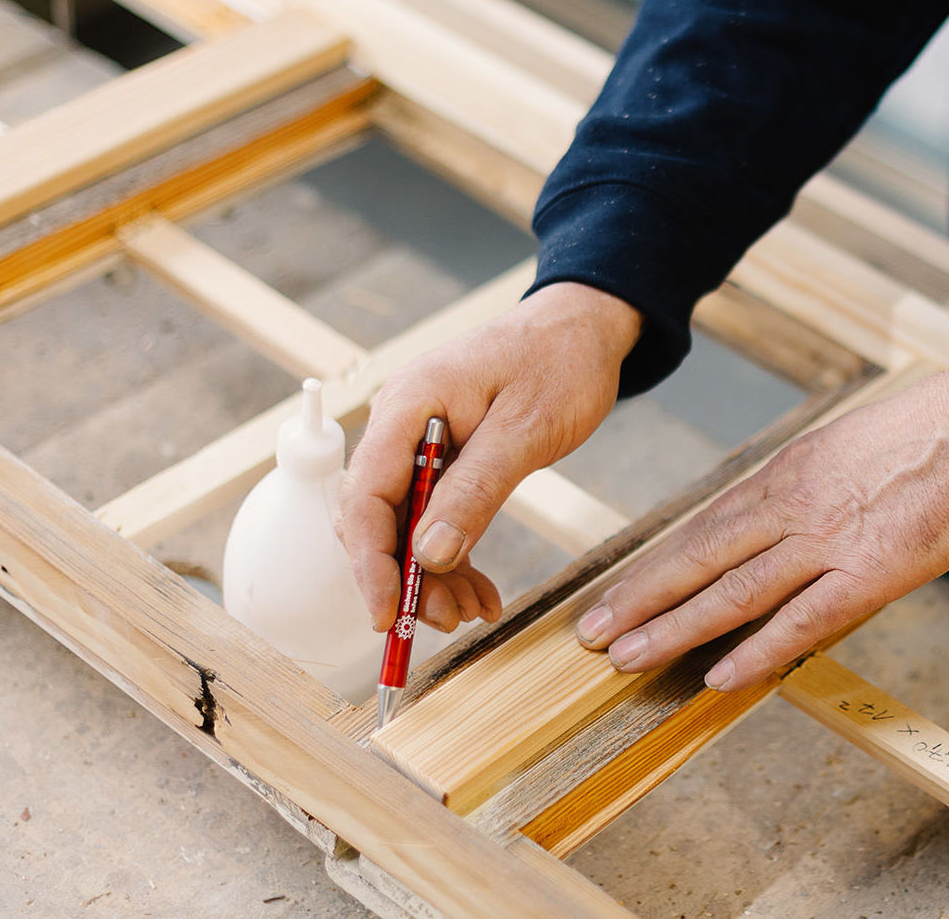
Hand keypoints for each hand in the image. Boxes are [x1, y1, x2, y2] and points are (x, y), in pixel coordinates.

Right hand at [340, 282, 642, 632]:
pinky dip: (453, 555)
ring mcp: (418, 441)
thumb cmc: (560, 361)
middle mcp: (401, 423)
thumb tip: (428, 554)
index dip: (369, 561)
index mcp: (408, 404)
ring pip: (405, 525)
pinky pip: (435, 516)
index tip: (385, 615)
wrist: (584, 327)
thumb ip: (475, 490)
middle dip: (404, 578)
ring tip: (472, 613)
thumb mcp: (525, 430)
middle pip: (376, 517)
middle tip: (446, 621)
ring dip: (432, 576)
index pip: (363, 494)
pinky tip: (478, 591)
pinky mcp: (443, 457)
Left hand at [574, 356, 948, 688]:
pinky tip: (718, 676)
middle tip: (594, 633)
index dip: (655, 568)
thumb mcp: (842, 448)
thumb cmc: (923, 435)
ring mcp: (828, 540)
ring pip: (735, 591)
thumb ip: (803, 489)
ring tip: (628, 658)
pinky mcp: (870, 573)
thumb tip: (770, 526)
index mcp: (785, 473)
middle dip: (643, 599)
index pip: (702, 529)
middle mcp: (792, 506)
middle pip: (700, 559)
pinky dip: (758, 650)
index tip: (616, 595)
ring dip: (676, 628)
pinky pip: (802, 619)